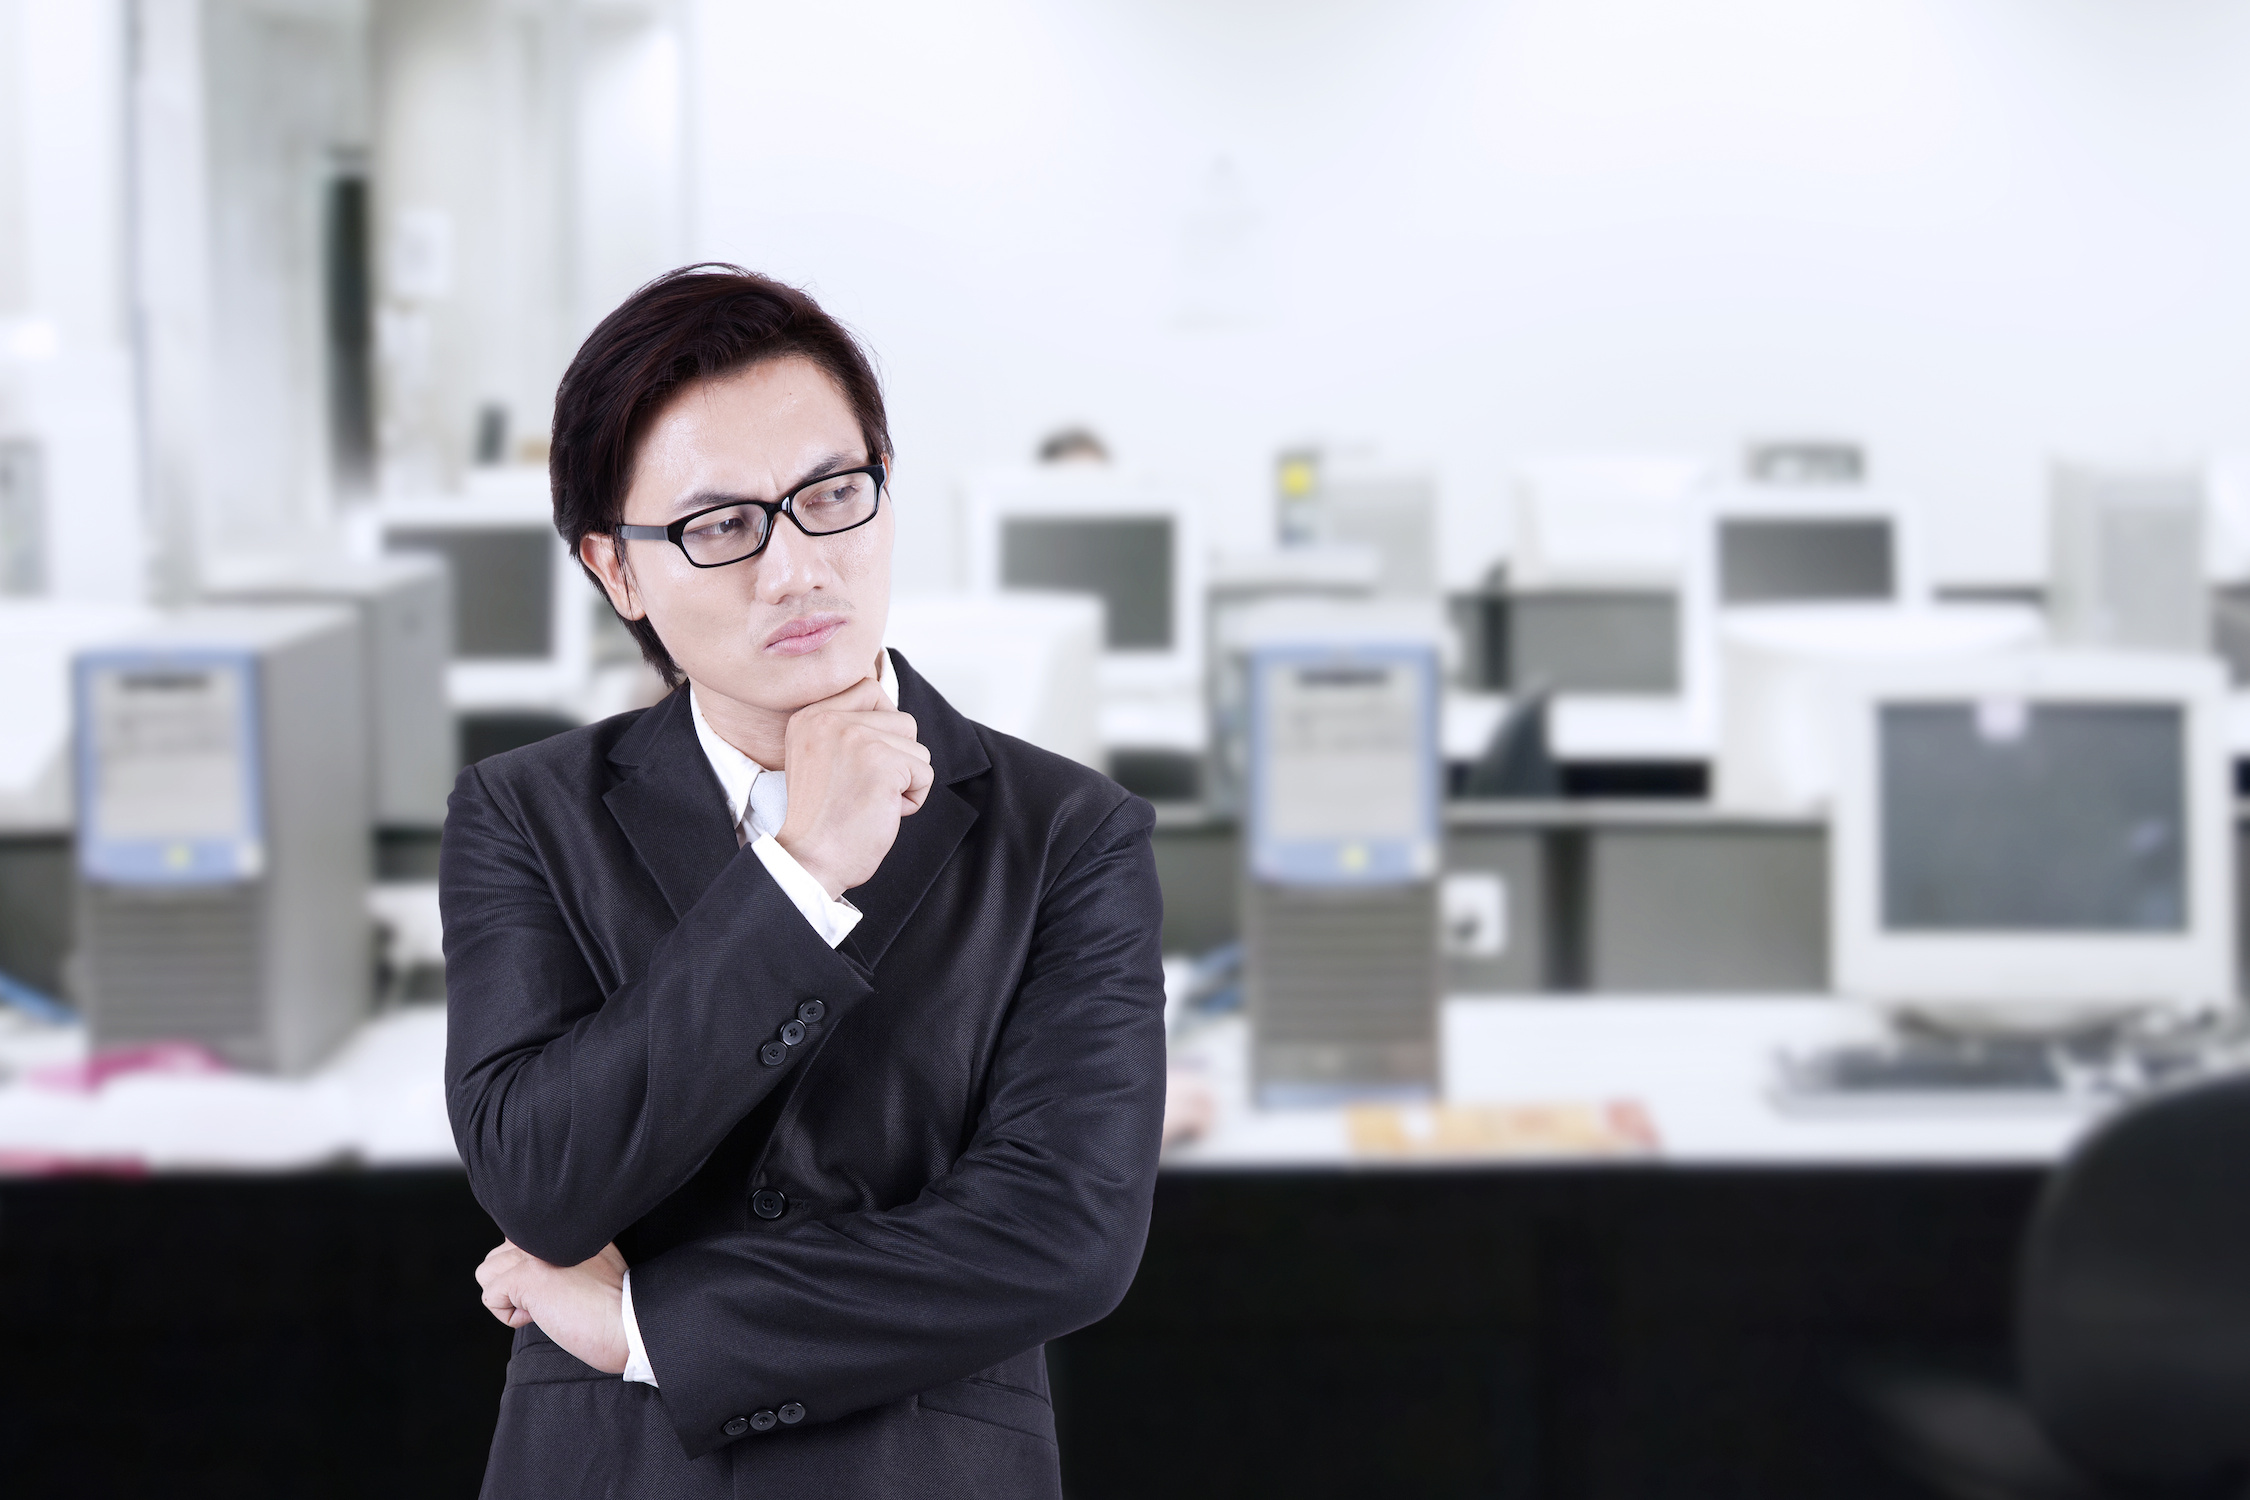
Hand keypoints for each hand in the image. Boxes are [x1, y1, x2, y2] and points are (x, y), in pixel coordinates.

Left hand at [476, 1239, 629, 1374]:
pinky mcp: (525, 1276)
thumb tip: (532, 1266)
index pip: (520, 1237)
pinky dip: (510, 1316)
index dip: (529, 1270)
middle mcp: (549, 1231)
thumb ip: (563, 1253)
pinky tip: (540, 1317)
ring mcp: (535, 1252)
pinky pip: (490, 1297)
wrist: (629, 1325)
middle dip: (513, 1283)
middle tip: (550, 1299)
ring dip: (507, 1296)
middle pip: (499, 1254)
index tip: (558, 1287)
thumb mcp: (595, 1262)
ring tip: (542, 1306)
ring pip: (487, 1272)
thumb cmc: (617, 1306)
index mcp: (567, 1226)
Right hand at [775, 676, 933, 897]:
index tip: (868, 759)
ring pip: (917, 747)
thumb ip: (845, 729)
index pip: (869, 689)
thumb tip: (892, 715)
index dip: (883, 725)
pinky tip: (882, 811)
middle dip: (898, 758)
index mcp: (809, 716)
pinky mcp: (882, 764)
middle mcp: (828, 719)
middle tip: (866, 787)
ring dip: (906, 778)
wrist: (810, 859)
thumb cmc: (820, 818)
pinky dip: (912, 799)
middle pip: (902, 720)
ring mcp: (855, 739)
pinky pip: (925, 773)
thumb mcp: (817, 756)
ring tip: (873, 799)